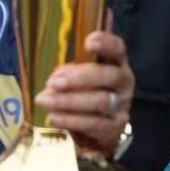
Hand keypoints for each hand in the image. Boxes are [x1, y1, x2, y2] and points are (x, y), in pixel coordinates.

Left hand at [34, 26, 134, 156]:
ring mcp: (122, 106)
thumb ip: (72, 68)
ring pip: (100, 101)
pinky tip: (54, 117)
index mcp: (116, 63)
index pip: (117, 49)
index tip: (88, 41)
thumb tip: (59, 71)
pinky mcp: (115, 127)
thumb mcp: (80, 76)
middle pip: (109, 76)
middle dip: (79, 78)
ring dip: (69, 101)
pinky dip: (71, 120)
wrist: (99, 129)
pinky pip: (94, 124)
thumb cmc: (86, 93)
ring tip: (45, 100)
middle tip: (53, 81)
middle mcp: (124, 82)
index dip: (106, 44)